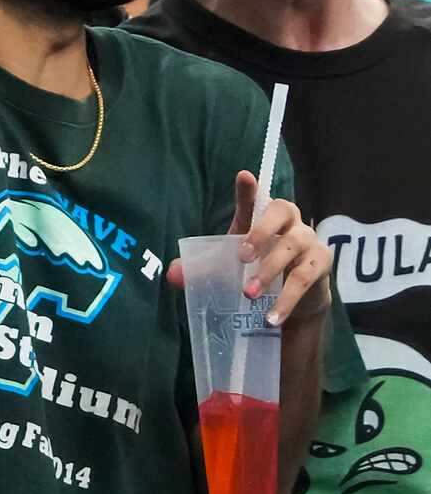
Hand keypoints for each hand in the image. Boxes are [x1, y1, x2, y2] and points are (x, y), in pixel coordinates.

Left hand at [166, 170, 333, 329]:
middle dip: (261, 232)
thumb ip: (198, 269)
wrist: (287, 301)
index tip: (244, 177)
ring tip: (248, 295)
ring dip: (270, 270)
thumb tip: (173, 275)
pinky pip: (306, 278)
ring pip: (294, 245)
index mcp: (260, 217)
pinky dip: (287, 298)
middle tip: (242, 258)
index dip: (249, 189)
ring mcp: (309, 240)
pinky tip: (271, 316)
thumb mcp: (224, 268)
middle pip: (281, 211)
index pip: (255, 198)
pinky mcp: (321, 263)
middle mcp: (288, 222)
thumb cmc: (253, 271)